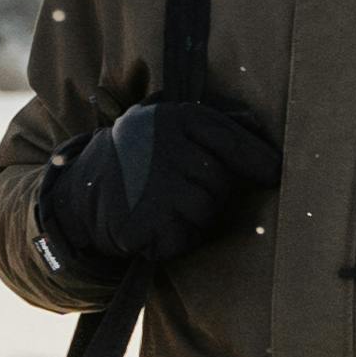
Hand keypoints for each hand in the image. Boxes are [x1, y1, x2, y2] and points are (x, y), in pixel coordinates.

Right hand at [35, 95, 282, 283]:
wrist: (79, 193)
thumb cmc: (138, 159)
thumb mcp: (167, 127)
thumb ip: (214, 127)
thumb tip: (270, 142)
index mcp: (176, 118)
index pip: (234, 141)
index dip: (260, 160)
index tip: (275, 174)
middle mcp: (167, 147)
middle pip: (222, 182)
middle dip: (210, 192)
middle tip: (174, 187)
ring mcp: (155, 186)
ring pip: (206, 212)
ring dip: (192, 217)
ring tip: (160, 205)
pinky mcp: (145, 222)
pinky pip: (185, 238)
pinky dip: (174, 239)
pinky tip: (151, 223)